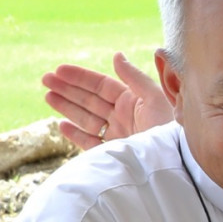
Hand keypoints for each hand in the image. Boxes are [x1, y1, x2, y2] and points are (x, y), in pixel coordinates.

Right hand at [43, 52, 171, 149]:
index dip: (80, 77)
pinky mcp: (113, 155)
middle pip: (89, 100)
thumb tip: (116, 55)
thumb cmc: (170, 130)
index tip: (59, 70)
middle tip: (45, 79)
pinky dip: (76, 135)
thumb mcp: (155, 99)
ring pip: (86, 119)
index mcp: (133, 102)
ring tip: (48, 96)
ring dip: (67, 107)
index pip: (101, 86)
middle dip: (67, 89)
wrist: (177, 166)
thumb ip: (134, 78)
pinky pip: (90, 143)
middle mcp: (123, 118)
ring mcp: (117, 137)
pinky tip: (62, 125)